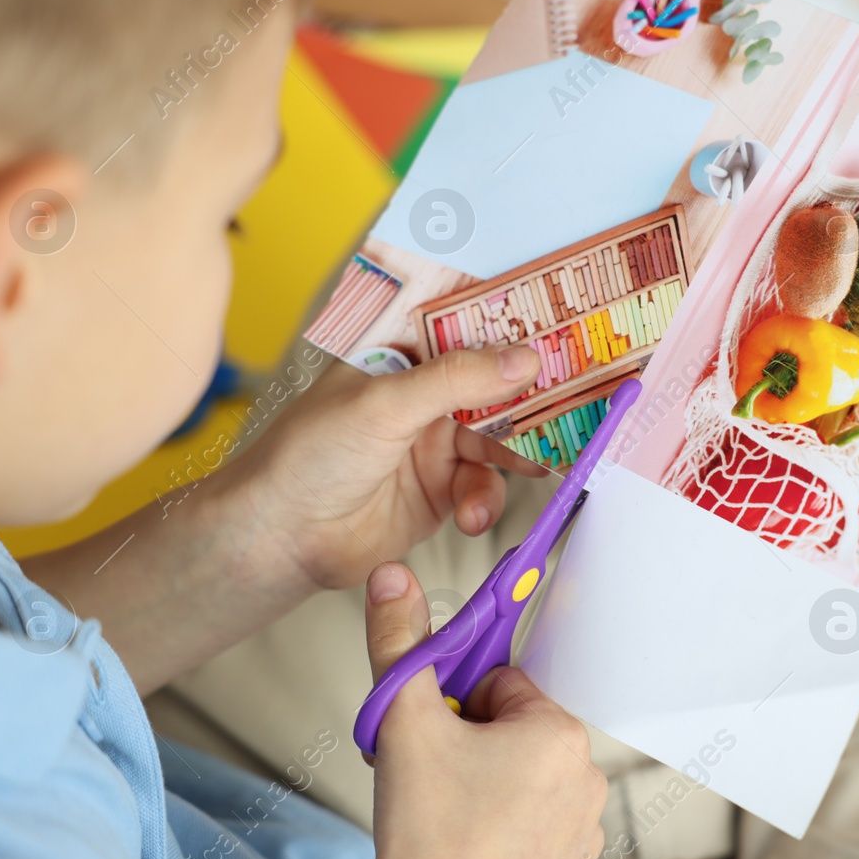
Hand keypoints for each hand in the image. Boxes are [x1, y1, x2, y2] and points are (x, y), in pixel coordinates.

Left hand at [220, 346, 546, 594]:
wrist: (283, 539)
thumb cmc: (309, 455)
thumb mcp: (385, 404)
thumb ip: (456, 380)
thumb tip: (523, 359)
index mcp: (401, 353)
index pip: (464, 323)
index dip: (511, 321)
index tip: (562, 319)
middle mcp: (423, 393)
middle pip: (495, 383)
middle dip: (532, 395)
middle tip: (575, 399)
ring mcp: (435, 442)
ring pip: (500, 440)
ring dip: (513, 457)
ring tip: (526, 470)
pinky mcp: (442, 490)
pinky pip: (485, 488)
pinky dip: (485, 500)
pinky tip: (469, 514)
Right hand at [352, 563, 606, 858]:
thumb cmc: (425, 841)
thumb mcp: (404, 722)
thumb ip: (400, 641)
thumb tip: (393, 580)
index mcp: (558, 733)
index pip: (502, 684)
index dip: (458, 707)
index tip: (438, 734)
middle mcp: (586, 777)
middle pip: (515, 728)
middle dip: (473, 743)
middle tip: (438, 778)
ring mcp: (583, 826)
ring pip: (523, 774)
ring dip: (487, 782)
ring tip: (452, 815)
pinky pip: (535, 820)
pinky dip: (503, 825)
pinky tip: (470, 844)